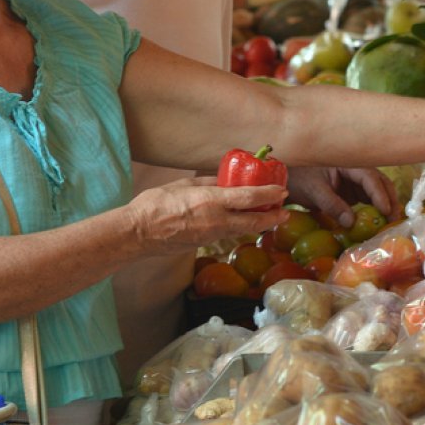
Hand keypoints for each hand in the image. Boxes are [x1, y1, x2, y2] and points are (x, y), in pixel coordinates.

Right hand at [125, 176, 287, 255]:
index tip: (281, 191)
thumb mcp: (183, 185)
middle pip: (253, 220)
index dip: (269, 194)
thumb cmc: (156, 204)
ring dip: (259, 223)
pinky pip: (228, 234)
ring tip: (270, 217)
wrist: (138, 233)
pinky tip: (242, 223)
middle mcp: (216, 221)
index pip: (249, 197)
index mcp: (211, 201)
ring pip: (242, 229)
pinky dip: (240, 228)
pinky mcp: (204, 244)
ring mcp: (211, 235)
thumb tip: (223, 180)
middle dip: (273, 216)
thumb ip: (206, 182)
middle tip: (286, 212)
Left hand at [286, 166, 399, 228]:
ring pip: (376, 193)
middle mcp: (355, 172)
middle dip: (390, 200)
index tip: (386, 211)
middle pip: (379, 183)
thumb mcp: (314, 191)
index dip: (380, 194)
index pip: (370, 178)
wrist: (284, 178)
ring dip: (384, 207)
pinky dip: (373, 212)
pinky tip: (376, 226)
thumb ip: (332, 205)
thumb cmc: (297, 177)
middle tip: (394, 220)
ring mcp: (353, 183)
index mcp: (348, 164)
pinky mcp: (350, 194)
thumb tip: (352, 223)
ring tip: (389, 225)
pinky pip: (366, 202)